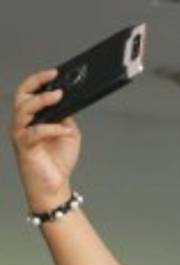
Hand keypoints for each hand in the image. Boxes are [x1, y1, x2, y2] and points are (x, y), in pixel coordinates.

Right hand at [8, 69, 81, 211]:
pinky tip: (63, 130)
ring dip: (42, 101)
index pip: (29, 92)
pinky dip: (51, 128)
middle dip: (36, 84)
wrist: (55, 185)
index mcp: (32, 117)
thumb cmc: (58, 161)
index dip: (39, 80)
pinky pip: (35, 131)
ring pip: (24, 109)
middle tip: (54, 81)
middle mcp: (23, 123)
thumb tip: (68, 102)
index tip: (54, 73)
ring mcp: (21, 133)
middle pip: (22, 95)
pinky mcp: (24, 146)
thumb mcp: (68, 133)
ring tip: (58, 98)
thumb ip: (66, 116)